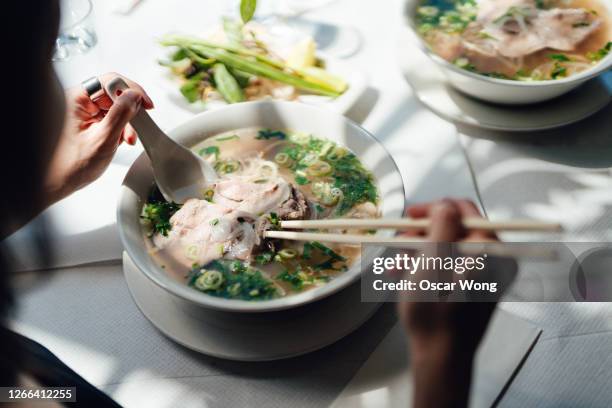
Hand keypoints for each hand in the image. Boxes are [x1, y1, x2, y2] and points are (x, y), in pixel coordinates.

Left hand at [44, 73, 153, 205]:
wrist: (58, 183)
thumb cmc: (71, 166)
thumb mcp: (103, 139)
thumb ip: (120, 115)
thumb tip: (134, 96)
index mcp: (77, 100)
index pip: (110, 81)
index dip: (131, 90)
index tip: (145, 104)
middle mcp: (79, 102)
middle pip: (114, 94)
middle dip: (129, 111)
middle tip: (136, 128)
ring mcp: (84, 112)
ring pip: (115, 107)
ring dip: (126, 122)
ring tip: (127, 139)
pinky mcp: (89, 122)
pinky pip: (110, 117)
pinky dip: (120, 128)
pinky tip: (121, 140)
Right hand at [397, 199, 498, 407]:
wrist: (440, 355)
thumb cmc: (434, 310)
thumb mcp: (432, 259)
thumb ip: (442, 225)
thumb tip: (445, 204)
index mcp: (491, 249)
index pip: (464, 209)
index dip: (433, 208)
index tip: (409, 215)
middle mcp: (494, 259)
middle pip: (453, 228)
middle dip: (422, 234)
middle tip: (399, 244)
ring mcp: (484, 274)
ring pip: (447, 247)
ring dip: (419, 251)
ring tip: (396, 266)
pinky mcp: (474, 286)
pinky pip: (449, 265)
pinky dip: (426, 265)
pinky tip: (405, 275)